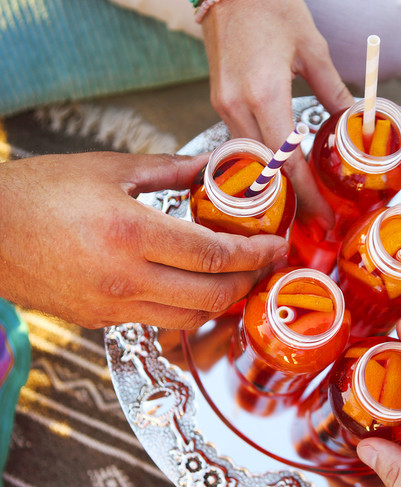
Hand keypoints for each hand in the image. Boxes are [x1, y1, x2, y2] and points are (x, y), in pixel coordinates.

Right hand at [0, 152, 288, 328]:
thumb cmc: (39, 193)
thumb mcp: (108, 169)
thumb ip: (170, 170)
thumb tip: (215, 163)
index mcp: (130, 233)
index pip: (213, 255)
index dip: (253, 254)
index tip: (275, 245)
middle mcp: (124, 278)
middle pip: (211, 295)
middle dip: (247, 282)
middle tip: (263, 263)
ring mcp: (111, 307)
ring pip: (188, 318)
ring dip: (220, 301)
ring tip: (234, 276)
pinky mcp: (99, 322)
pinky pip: (157, 323)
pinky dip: (185, 309)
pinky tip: (191, 286)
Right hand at [201, 0, 352, 223]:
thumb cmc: (270, 2)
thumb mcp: (313, 47)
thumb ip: (334, 92)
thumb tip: (356, 124)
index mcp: (265, 94)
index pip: (289, 162)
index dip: (308, 196)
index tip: (325, 220)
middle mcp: (237, 106)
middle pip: (265, 171)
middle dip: (291, 201)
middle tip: (316, 224)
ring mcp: (222, 105)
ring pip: (251, 161)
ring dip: (275, 185)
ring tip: (302, 204)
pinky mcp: (218, 100)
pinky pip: (241, 143)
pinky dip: (263, 162)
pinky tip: (282, 171)